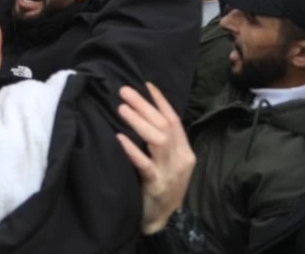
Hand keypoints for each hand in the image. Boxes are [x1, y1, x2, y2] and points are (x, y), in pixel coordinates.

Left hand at [116, 82, 195, 235]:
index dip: (160, 101)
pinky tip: (119, 137)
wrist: (164, 220)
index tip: (146, 84)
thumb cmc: (161, 187)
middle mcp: (181, 159)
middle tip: (124, 91)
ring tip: (121, 108)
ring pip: (157, 141)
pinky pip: (145, 164)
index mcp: (185, 151)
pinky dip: (132, 149)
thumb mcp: (167, 162)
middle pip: (164, 126)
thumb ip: (160, 141)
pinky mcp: (157, 185)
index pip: (174, 120)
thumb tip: (141, 112)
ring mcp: (170, 172)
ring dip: (138, 122)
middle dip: (144, 106)